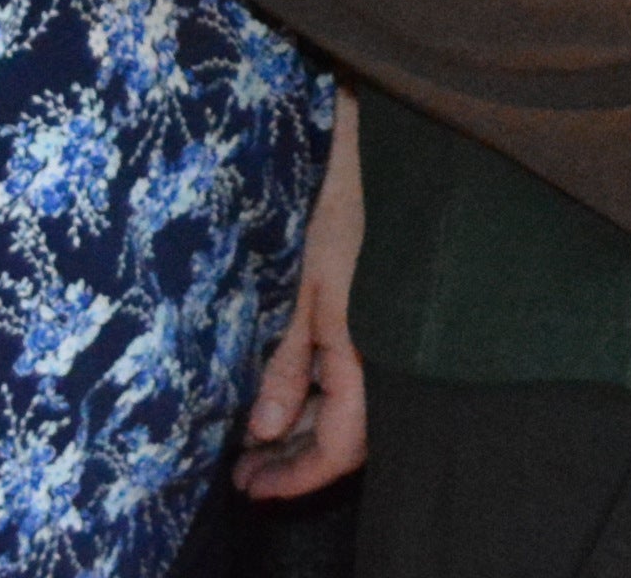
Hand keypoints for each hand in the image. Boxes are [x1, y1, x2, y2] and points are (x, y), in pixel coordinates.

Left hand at [234, 93, 366, 497]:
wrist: (389, 140)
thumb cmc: (348, 202)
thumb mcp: (307, 284)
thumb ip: (287, 361)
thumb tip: (262, 432)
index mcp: (372, 351)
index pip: (341, 446)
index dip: (297, 477)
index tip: (250, 490)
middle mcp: (389, 352)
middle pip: (347, 435)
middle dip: (293, 460)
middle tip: (242, 475)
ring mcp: (386, 333)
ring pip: (351, 407)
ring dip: (303, 430)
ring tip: (253, 445)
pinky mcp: (379, 313)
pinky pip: (354, 376)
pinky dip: (318, 395)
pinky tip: (285, 396)